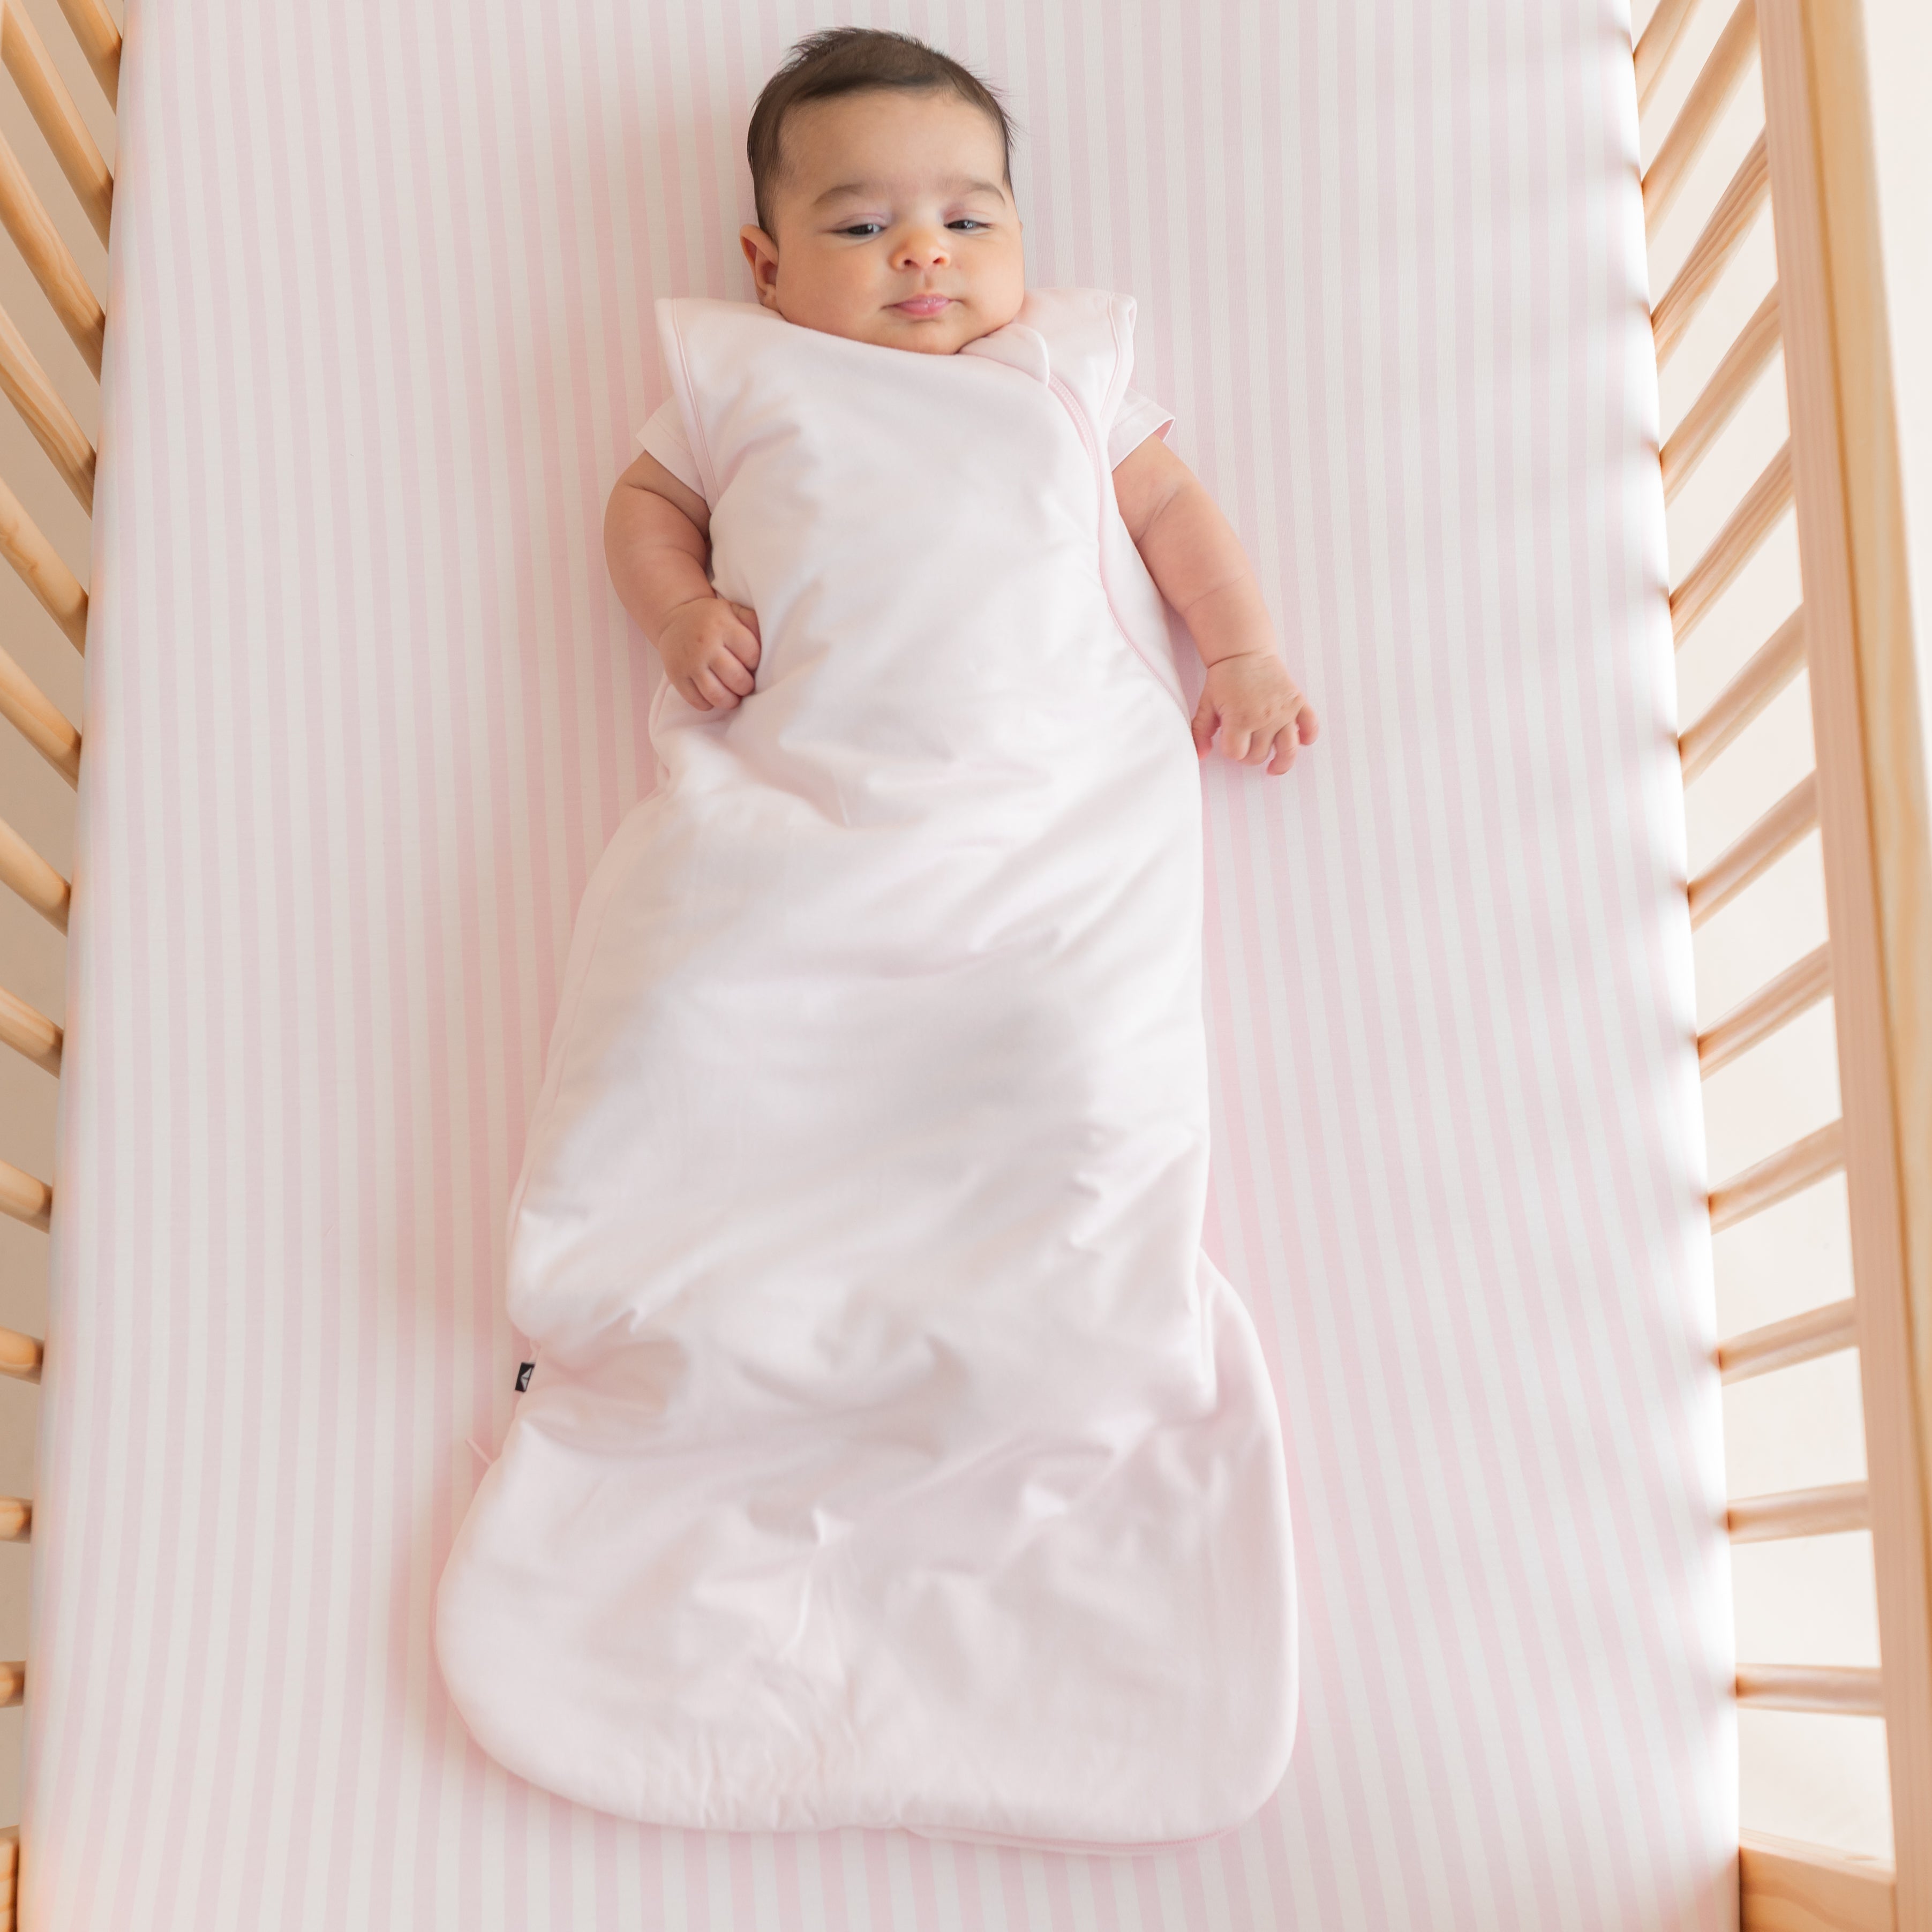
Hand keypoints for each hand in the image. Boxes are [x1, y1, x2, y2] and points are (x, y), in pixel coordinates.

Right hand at [656, 595, 761, 710]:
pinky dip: (709, 704)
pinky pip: (698, 702)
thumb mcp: (734, 610)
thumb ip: (753, 623)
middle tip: (745, 684)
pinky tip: (713, 695)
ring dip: (730, 701)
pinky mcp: (676, 676)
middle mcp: (705, 645)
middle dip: (746, 686)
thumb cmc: (712, 618)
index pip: (751, 655)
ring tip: (733, 696)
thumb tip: (772, 642)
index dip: (755, 664)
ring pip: (717, 695)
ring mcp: (689, 663)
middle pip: (737, 679)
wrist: (674, 618)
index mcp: (722, 626)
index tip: (751, 664)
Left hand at [1190, 652, 1318, 775]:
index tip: (1229, 743)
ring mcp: (1283, 711)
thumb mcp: (1206, 704)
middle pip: (1259, 755)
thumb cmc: (1225, 679)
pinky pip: (1310, 727)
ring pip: (1288, 750)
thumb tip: (1200, 755)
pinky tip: (1300, 742)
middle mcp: (1264, 718)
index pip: (1236, 754)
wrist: (1244, 653)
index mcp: (1240, 719)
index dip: (1231, 752)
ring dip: (1281, 763)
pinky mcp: (1297, 702)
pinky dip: (1308, 737)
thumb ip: (1200, 731)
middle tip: (1246, 746)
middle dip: (1249, 756)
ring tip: (1274, 767)